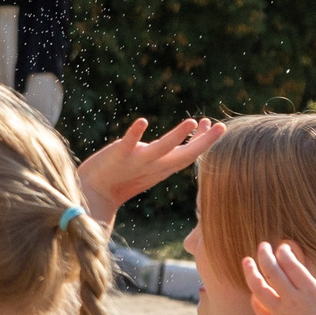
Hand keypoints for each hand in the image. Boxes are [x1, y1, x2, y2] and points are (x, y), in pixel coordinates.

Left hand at [75, 116, 225, 224]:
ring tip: (192, 122)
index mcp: (162, 169)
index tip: (217, 126)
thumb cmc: (120, 177)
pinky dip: (135, 133)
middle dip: (204, 142)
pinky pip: (128, 143)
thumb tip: (179, 140)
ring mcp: (136, 161)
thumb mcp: (148, 165)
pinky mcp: (119, 155)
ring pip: (161, 149)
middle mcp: (153, 166)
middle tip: (222, 126)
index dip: (204, 143)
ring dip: (177, 137)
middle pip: (185, 155)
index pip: (189, 155)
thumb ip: (165, 153)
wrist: (93, 193)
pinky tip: (142, 121)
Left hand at [244, 241, 315, 314]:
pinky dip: (254, 296)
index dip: (285, 253)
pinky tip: (254, 290)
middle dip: (266, 255)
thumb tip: (307, 279)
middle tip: (263, 246)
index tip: (283, 248)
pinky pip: (258, 308)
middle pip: (273, 272)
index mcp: (312, 292)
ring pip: (259, 288)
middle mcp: (293, 300)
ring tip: (247, 261)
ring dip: (251, 272)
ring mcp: (280, 314)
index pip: (292, 265)